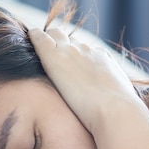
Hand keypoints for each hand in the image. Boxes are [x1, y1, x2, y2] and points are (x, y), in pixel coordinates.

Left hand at [28, 28, 146, 132]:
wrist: (116, 111)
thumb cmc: (121, 114)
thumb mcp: (121, 100)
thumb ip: (114, 97)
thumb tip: (118, 108)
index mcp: (103, 59)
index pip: (84, 50)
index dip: (74, 55)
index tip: (68, 64)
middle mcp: (87, 51)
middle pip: (67, 38)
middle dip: (57, 42)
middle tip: (47, 53)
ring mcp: (70, 52)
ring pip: (53, 34)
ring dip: (44, 39)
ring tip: (33, 45)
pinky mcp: (55, 58)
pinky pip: (39, 39)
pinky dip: (33, 37)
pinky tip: (27, 38)